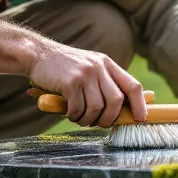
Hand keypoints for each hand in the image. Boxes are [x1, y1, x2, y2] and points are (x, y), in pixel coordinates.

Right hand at [28, 39, 147, 127]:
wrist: (38, 54)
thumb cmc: (64, 67)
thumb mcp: (90, 67)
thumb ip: (105, 82)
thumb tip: (125, 107)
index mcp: (107, 64)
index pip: (132, 86)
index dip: (140, 105)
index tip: (140, 119)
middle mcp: (98, 67)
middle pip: (116, 101)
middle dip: (109, 119)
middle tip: (99, 124)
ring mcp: (84, 74)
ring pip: (97, 108)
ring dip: (88, 120)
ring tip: (79, 118)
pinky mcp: (69, 82)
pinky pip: (78, 109)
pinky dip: (74, 116)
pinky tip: (69, 112)